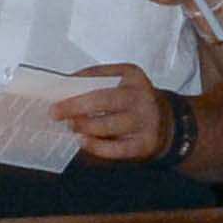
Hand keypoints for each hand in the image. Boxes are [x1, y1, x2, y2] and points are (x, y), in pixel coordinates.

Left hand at [51, 66, 170, 163]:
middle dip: (75, 106)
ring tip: (71, 126)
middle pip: (103, 99)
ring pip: (108, 125)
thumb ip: (96, 83)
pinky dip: (96, 146)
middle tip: (55, 112)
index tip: (56, 89)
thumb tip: (63, 90)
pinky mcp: (145, 143)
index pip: (99, 74)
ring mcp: (145, 121)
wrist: (167, 123)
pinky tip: (83, 141)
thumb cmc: (134, 102)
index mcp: (132, 76)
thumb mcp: (122, 83)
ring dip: (84, 126)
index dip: (76, 82)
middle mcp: (141, 96)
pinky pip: (116, 148)